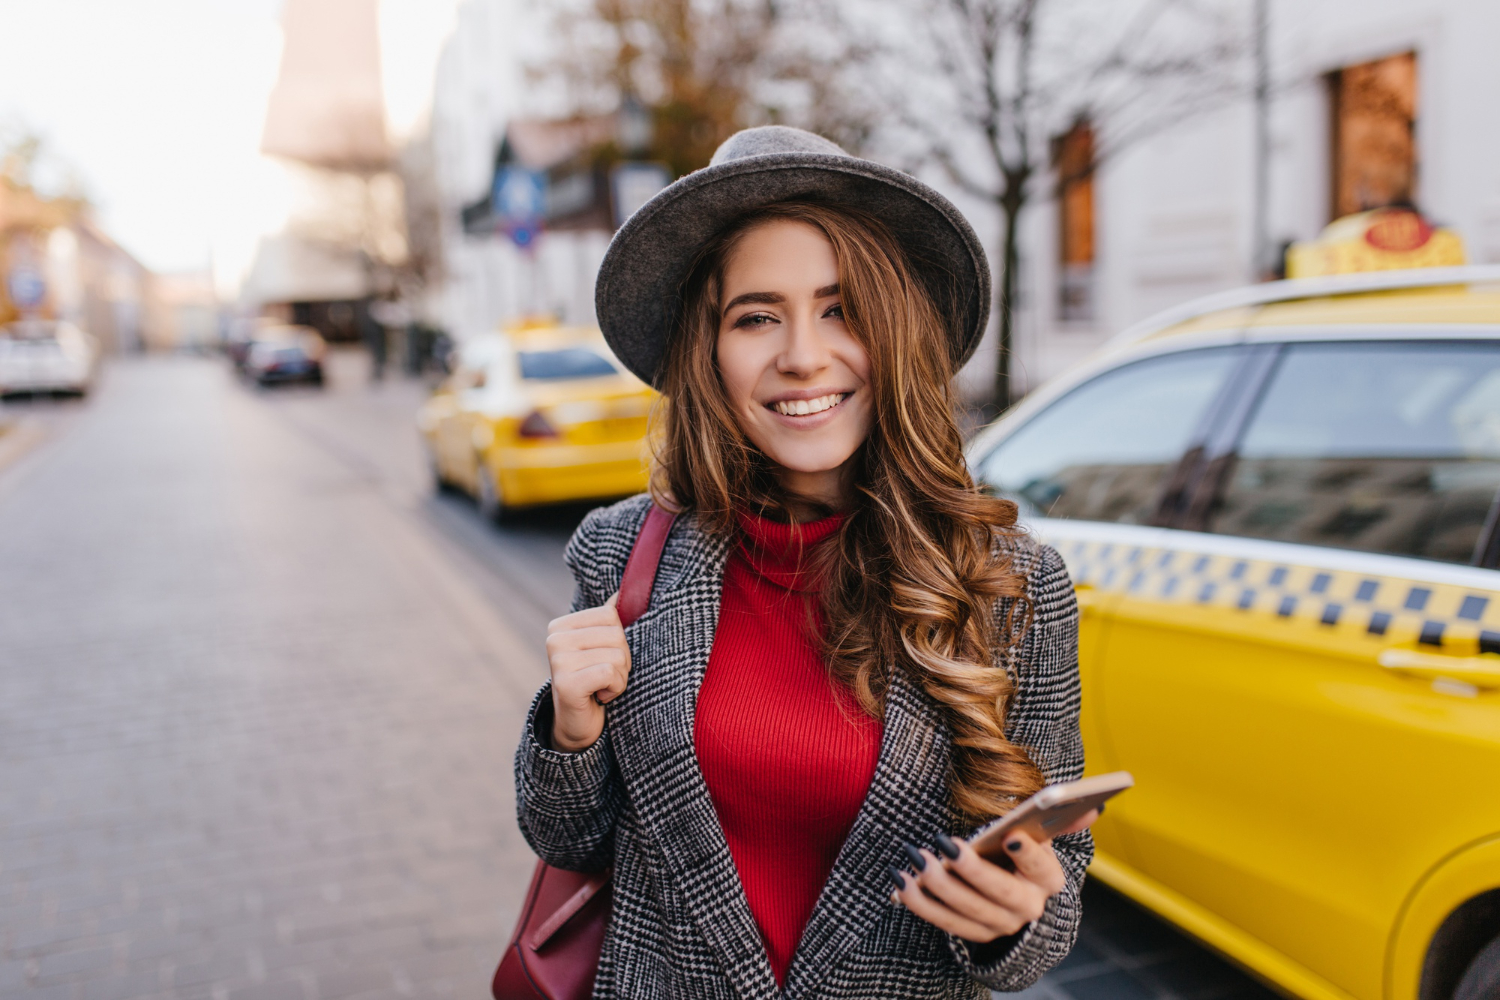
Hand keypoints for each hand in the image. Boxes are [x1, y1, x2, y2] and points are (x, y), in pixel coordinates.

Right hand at [545, 593, 630, 751]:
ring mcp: (558, 661)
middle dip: (621, 660)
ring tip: (600, 687)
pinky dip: (615, 688)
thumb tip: (623, 590)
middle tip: (603, 677)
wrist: (577, 723)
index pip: (611, 615)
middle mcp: (554, 639)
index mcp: (561, 625)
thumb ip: (608, 620)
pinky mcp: (566, 684)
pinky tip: (599, 696)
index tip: (602, 658)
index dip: (618, 640)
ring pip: (617, 656)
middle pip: (616, 635)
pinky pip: (610, 673)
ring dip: (619, 677)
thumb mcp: (601, 646)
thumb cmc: (594, 681)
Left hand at [891, 810, 1096, 942]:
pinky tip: (900, 880)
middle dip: (971, 869)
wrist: (1020, 904)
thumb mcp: (1043, 840)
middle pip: (998, 893)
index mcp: (1048, 880)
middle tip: (946, 845)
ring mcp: (999, 926)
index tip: (1010, 836)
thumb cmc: (1025, 859)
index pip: (1042, 868)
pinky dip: (919, 902)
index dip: (1027, 854)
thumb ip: (1063, 821)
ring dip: (937, 885)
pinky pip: (943, 923)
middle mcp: (1027, 908)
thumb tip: (1094, 806)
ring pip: (966, 910)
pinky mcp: (973, 934)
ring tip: (915, 857)